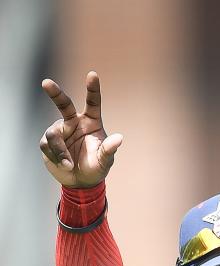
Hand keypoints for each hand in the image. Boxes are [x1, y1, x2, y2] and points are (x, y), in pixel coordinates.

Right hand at [40, 72, 122, 187]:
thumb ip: (109, 149)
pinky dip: (56, 157)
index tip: (92, 75)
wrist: (80, 182)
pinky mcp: (48, 141)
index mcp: (91, 122)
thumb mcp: (104, 161)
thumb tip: (119, 138)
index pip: (93, 103)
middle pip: (63, 103)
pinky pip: (47, 145)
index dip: (93, 89)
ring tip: (69, 165)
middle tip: (46, 83)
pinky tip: (64, 165)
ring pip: (54, 135)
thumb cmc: (95, 168)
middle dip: (54, 93)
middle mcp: (74, 122)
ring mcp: (60, 130)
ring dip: (60, 151)